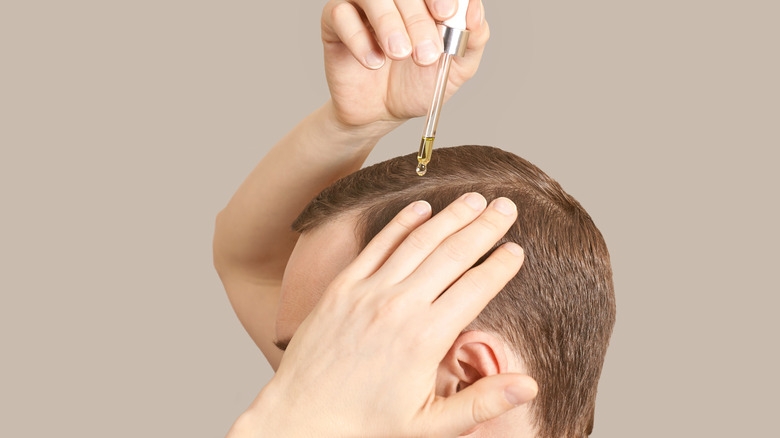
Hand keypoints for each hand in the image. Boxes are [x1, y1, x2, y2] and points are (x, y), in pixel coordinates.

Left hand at [238, 194, 537, 437]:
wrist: (301, 417)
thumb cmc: (367, 424)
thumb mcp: (430, 425)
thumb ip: (481, 402)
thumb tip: (530, 386)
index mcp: (426, 338)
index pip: (476, 288)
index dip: (501, 265)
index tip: (518, 249)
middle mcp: (400, 306)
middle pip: (452, 254)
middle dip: (484, 227)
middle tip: (507, 206)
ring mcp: (369, 291)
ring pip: (418, 242)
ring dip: (450, 217)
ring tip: (474, 199)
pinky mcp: (343, 286)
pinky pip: (377, 246)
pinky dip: (401, 223)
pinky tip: (421, 207)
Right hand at [321, 0, 488, 131]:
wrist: (381, 114)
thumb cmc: (417, 85)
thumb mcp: (457, 68)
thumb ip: (473, 38)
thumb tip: (474, 9)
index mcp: (424, 0)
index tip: (446, 14)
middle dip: (417, 19)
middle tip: (425, 54)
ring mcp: (362, 3)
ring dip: (389, 24)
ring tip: (399, 55)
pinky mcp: (335, 20)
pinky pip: (341, 14)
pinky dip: (359, 40)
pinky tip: (373, 62)